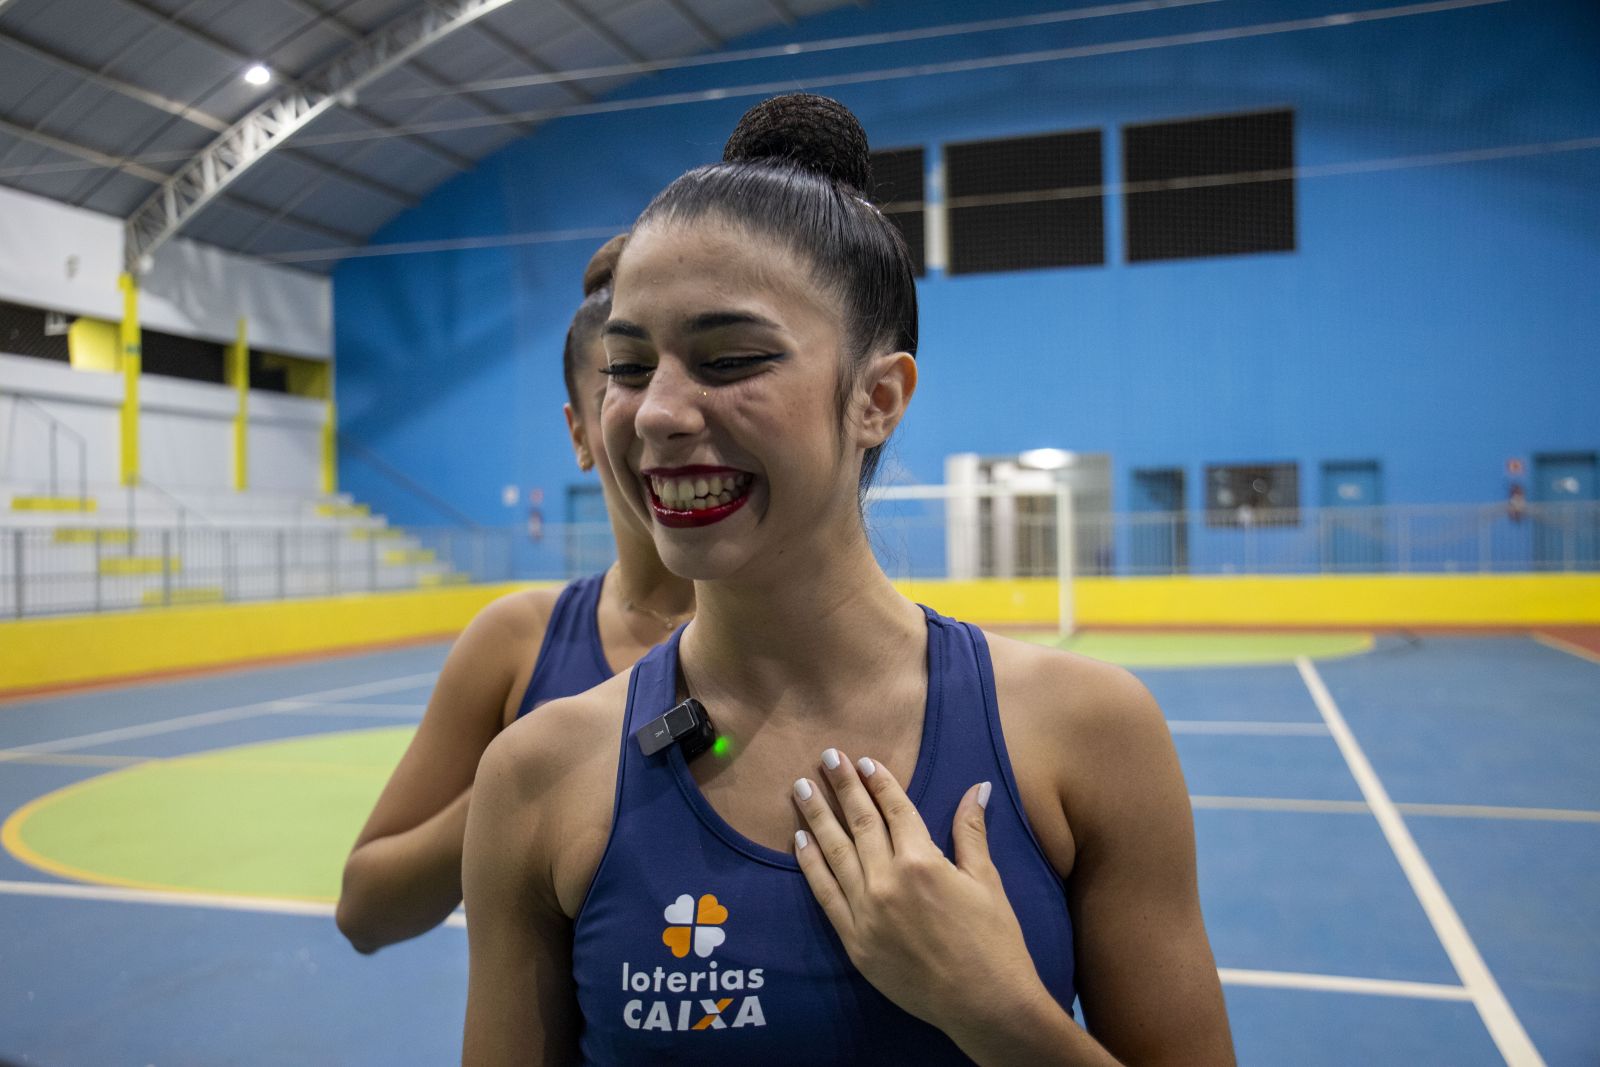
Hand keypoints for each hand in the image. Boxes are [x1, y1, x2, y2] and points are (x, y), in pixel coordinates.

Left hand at [791, 748, 1048, 1039]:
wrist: (983, 1003)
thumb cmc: (993, 941)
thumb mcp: (987, 881)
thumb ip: (971, 831)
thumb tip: (977, 788)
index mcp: (922, 862)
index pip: (895, 810)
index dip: (879, 782)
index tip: (864, 760)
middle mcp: (888, 881)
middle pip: (860, 823)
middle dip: (842, 786)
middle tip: (827, 756)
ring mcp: (866, 912)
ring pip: (835, 852)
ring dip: (817, 816)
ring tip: (801, 787)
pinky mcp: (854, 941)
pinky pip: (825, 894)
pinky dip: (810, 865)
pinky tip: (799, 840)